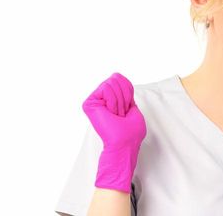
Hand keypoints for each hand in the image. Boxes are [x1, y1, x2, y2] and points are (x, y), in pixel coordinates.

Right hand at [81, 72, 146, 193]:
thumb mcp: (133, 108)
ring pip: (111, 83)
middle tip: (120, 114)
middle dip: (124, 97)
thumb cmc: (131, 132)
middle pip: (116, 79)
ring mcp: (94, 100)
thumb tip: (117, 78)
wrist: (123, 144)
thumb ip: (126, 94)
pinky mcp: (89, 104)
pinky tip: (110, 113)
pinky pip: (105, 88)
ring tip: (115, 115)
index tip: (127, 109)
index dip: (129, 92)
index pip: (121, 80)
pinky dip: (113, 101)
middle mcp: (101, 99)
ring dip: (119, 101)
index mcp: (111, 100)